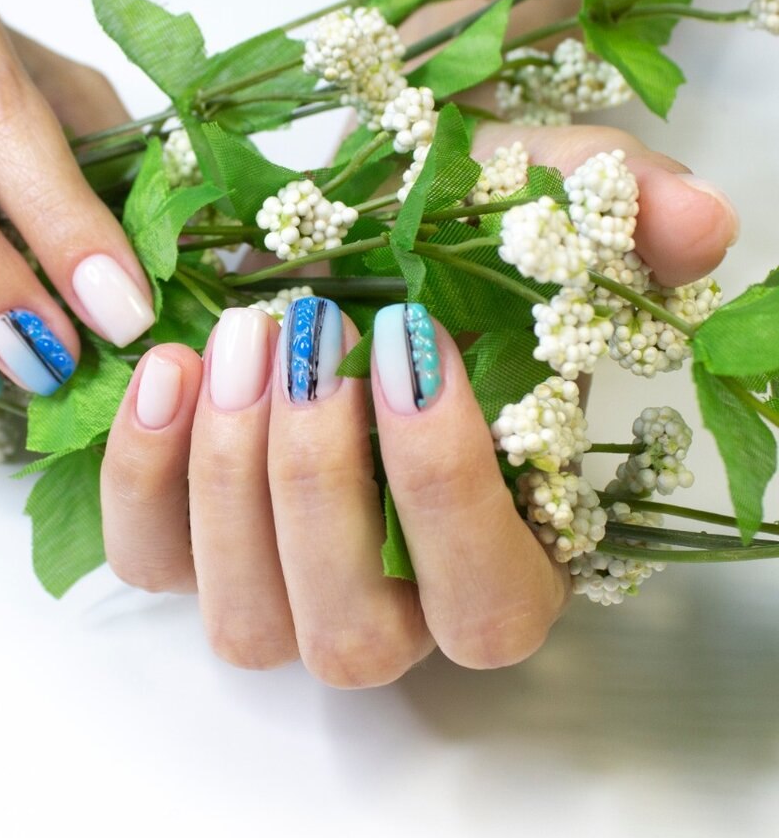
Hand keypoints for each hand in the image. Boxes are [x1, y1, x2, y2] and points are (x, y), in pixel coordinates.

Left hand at [98, 125, 738, 684]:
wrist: (343, 237)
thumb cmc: (447, 244)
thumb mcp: (539, 203)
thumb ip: (623, 210)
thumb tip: (695, 222)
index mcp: (502, 564)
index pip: (486, 606)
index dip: (444, 493)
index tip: (410, 345)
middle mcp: (391, 611)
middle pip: (350, 633)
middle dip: (320, 480)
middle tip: (311, 333)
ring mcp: (278, 592)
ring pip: (244, 619)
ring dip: (229, 477)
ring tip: (243, 338)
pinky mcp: (187, 554)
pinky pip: (149, 560)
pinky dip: (142, 475)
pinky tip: (169, 367)